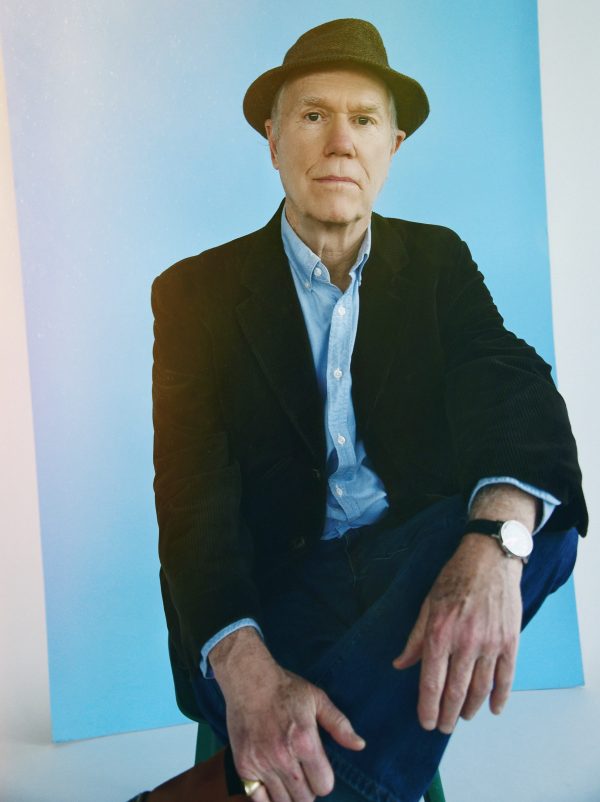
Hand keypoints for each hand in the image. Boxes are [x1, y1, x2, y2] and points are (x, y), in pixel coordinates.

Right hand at [220, 659, 365, 801]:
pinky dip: (267, 797)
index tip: (318, 768)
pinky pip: (258, 799)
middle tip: (303, 773)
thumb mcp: (317, 699)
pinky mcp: (243, 766)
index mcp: (305, 742)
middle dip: (308, 789)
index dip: (324, 779)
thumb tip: (360, 745)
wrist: (249, 680)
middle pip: (305, 799)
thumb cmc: (286, 689)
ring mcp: (261, 764)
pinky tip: (271, 785)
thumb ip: (339, 725)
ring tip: (289, 779)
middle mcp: (283, 758)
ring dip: (290, 795)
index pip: (324, 785)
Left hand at [392, 534, 522, 733]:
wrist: (489, 558)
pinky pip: (506, 677)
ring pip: (481, 688)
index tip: (425, 722)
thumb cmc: (454, 579)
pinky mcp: (510, 641)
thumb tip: (400, 664)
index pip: (431, 682)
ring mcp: (491, 643)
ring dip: (471, 708)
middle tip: (443, 727)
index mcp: (440, 633)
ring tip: (463, 717)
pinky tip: (494, 709)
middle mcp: (465, 642)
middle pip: (456, 691)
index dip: (427, 707)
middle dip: (447, 714)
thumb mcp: (428, 604)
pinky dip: (500, 696)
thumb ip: (415, 638)